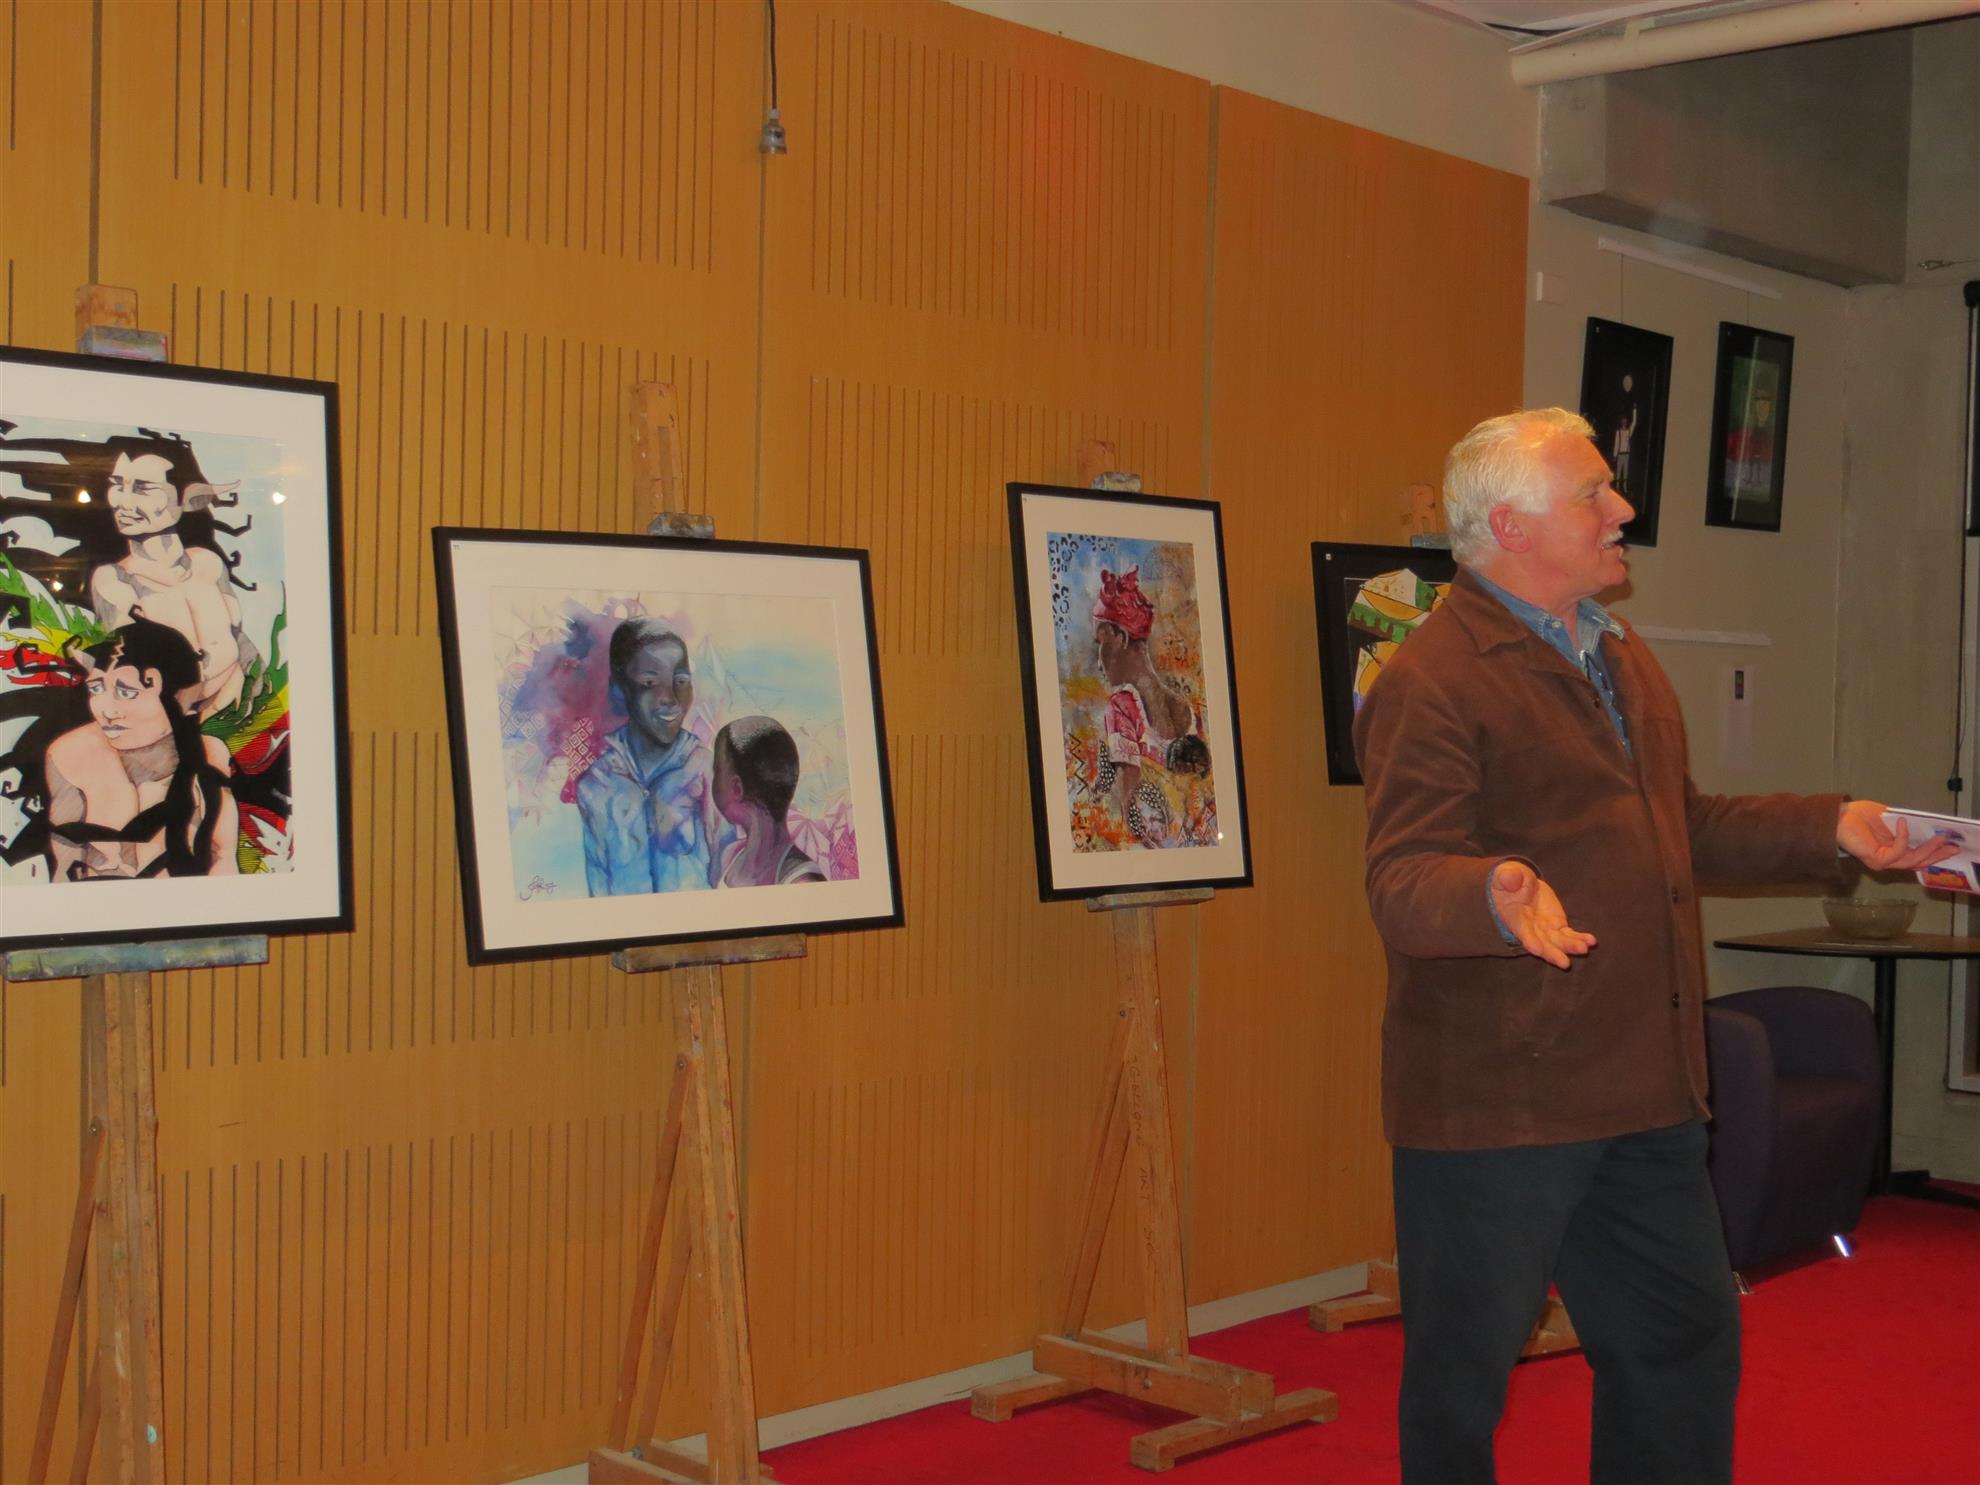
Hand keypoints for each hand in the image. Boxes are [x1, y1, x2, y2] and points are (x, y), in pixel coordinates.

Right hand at [1490, 861, 1596, 969]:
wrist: (1519, 885)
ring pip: (1558, 941)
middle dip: (1552, 953)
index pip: (1522, 930)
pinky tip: (1591, 941)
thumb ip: (1509, 876)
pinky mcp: (1557, 925)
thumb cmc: (1509, 879)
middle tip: (1564, 962)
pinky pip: (1569, 935)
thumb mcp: (1506, 874)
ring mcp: (1545, 929)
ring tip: (1584, 948)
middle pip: (1542, 943)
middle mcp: (1530, 928)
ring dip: (1570, 947)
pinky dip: (1580, 939)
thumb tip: (1510, 878)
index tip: (1536, 949)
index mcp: (1515, 916)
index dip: (1529, 940)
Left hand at [1837, 800, 1960, 872]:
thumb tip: (1926, 827)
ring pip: (1911, 860)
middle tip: (1953, 848)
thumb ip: (1907, 827)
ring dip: (1928, 849)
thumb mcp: (1890, 819)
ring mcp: (1882, 861)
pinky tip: (1903, 823)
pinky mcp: (1876, 858)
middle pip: (1918, 862)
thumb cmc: (1858, 817)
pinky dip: (1904, 837)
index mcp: (1890, 852)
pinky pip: (1897, 852)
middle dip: (1937, 855)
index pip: (1916, 857)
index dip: (1934, 853)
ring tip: (1940, 838)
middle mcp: (1887, 860)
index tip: (1952, 847)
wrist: (1838, 816)